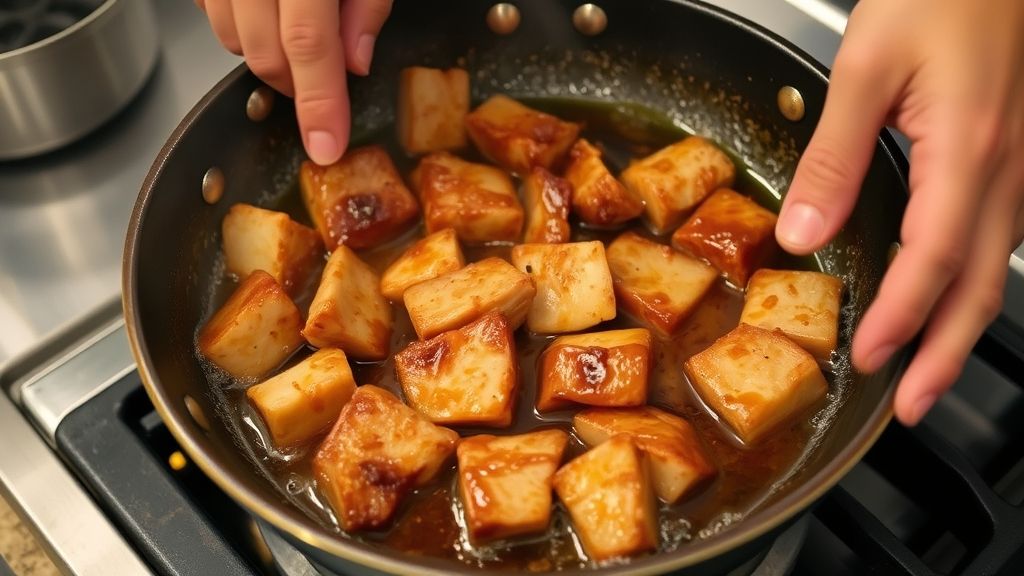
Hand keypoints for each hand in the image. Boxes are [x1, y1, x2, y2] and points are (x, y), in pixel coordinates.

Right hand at [196, 0, 393, 164]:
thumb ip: (367, 6)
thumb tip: (355, 61)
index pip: (309, 45)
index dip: (320, 102)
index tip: (327, 147)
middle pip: (265, 55)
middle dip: (296, 83)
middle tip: (326, 76)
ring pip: (231, 40)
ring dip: (267, 52)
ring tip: (299, 23)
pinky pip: (208, 13)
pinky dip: (238, 25)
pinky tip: (266, 9)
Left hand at [776, 0, 1023, 425]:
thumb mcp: (865, 71)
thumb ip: (833, 159)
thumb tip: (804, 235)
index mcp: (966, 149)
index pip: (933, 260)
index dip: (901, 319)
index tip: (869, 361)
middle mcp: (1007, 166)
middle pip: (982, 283)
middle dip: (947, 354)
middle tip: (912, 405)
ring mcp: (1020, 163)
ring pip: (996, 265)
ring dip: (961, 325)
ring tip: (927, 369)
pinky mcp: (1012, 153)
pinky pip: (997, 234)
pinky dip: (969, 280)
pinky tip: (946, 296)